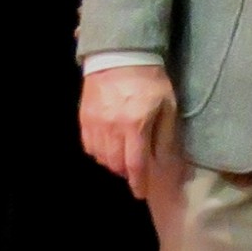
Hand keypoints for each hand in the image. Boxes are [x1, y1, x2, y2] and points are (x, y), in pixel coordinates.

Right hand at [80, 65, 178, 198]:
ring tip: (125, 158)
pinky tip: (110, 147)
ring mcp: (95, 125)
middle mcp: (112, 129)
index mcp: (135, 126)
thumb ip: (165, 134)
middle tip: (137, 171)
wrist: (120, 57)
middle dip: (127, 173)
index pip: (135, 164)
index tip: (140, 194)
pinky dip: (100, 152)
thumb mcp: (168, 104)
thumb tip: (165, 160)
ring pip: (101, 158)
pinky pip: (90, 146)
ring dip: (114, 163)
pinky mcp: (84, 119)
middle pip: (116, 164)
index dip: (138, 183)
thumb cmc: (151, 80)